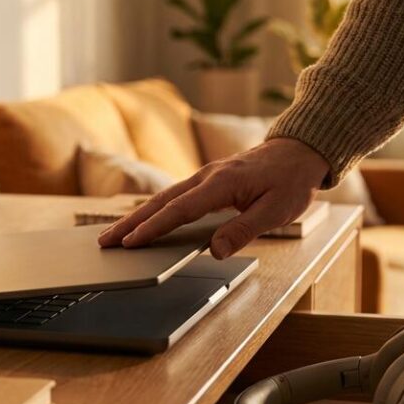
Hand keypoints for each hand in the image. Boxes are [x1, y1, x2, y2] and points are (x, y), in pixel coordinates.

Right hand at [98, 138, 328, 258]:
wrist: (299, 151)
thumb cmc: (291, 181)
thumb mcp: (276, 211)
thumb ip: (244, 230)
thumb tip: (214, 251)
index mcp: (222, 183)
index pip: (180, 210)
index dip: (154, 228)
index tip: (131, 242)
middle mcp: (207, 176)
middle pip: (161, 202)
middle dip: (131, 223)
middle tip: (105, 241)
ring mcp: (205, 176)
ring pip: (163, 198)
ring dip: (137, 217)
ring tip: (113, 235)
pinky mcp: (207, 181)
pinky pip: (174, 196)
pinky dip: (153, 210)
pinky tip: (142, 222)